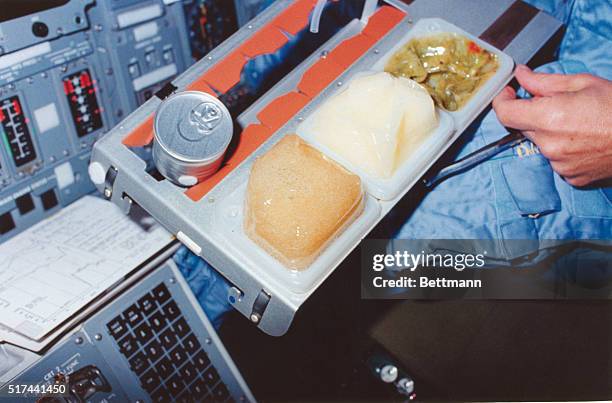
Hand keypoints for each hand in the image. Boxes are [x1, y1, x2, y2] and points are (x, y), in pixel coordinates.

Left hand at [492, 64, 611, 186]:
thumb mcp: (583, 84)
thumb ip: (545, 82)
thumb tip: (521, 76)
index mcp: (548, 118)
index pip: (505, 114)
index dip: (502, 101)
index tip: (507, 94)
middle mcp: (549, 145)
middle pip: (524, 128)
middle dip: (534, 115)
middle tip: (559, 105)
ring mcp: (559, 165)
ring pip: (542, 144)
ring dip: (552, 133)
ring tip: (582, 124)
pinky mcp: (571, 178)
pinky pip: (557, 161)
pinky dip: (565, 150)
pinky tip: (587, 141)